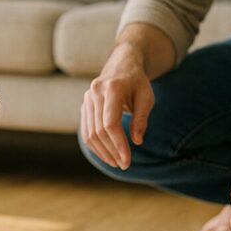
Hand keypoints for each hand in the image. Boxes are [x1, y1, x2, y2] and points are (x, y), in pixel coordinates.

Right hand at [81, 42, 152, 169]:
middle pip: (99, 130)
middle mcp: (95, 92)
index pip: (111, 123)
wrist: (121, 65)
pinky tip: (106, 154)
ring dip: (102, 151)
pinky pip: (86, 130)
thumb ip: (141, 119)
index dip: (118, 144)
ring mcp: (87, 99)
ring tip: (116, 163)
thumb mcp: (146, 97)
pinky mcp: (84, 105)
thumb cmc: (137, 82)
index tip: (128, 160)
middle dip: (112, 151)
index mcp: (112, 88)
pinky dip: (95, 145)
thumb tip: (137, 141)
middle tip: (124, 165)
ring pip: (90, 133)